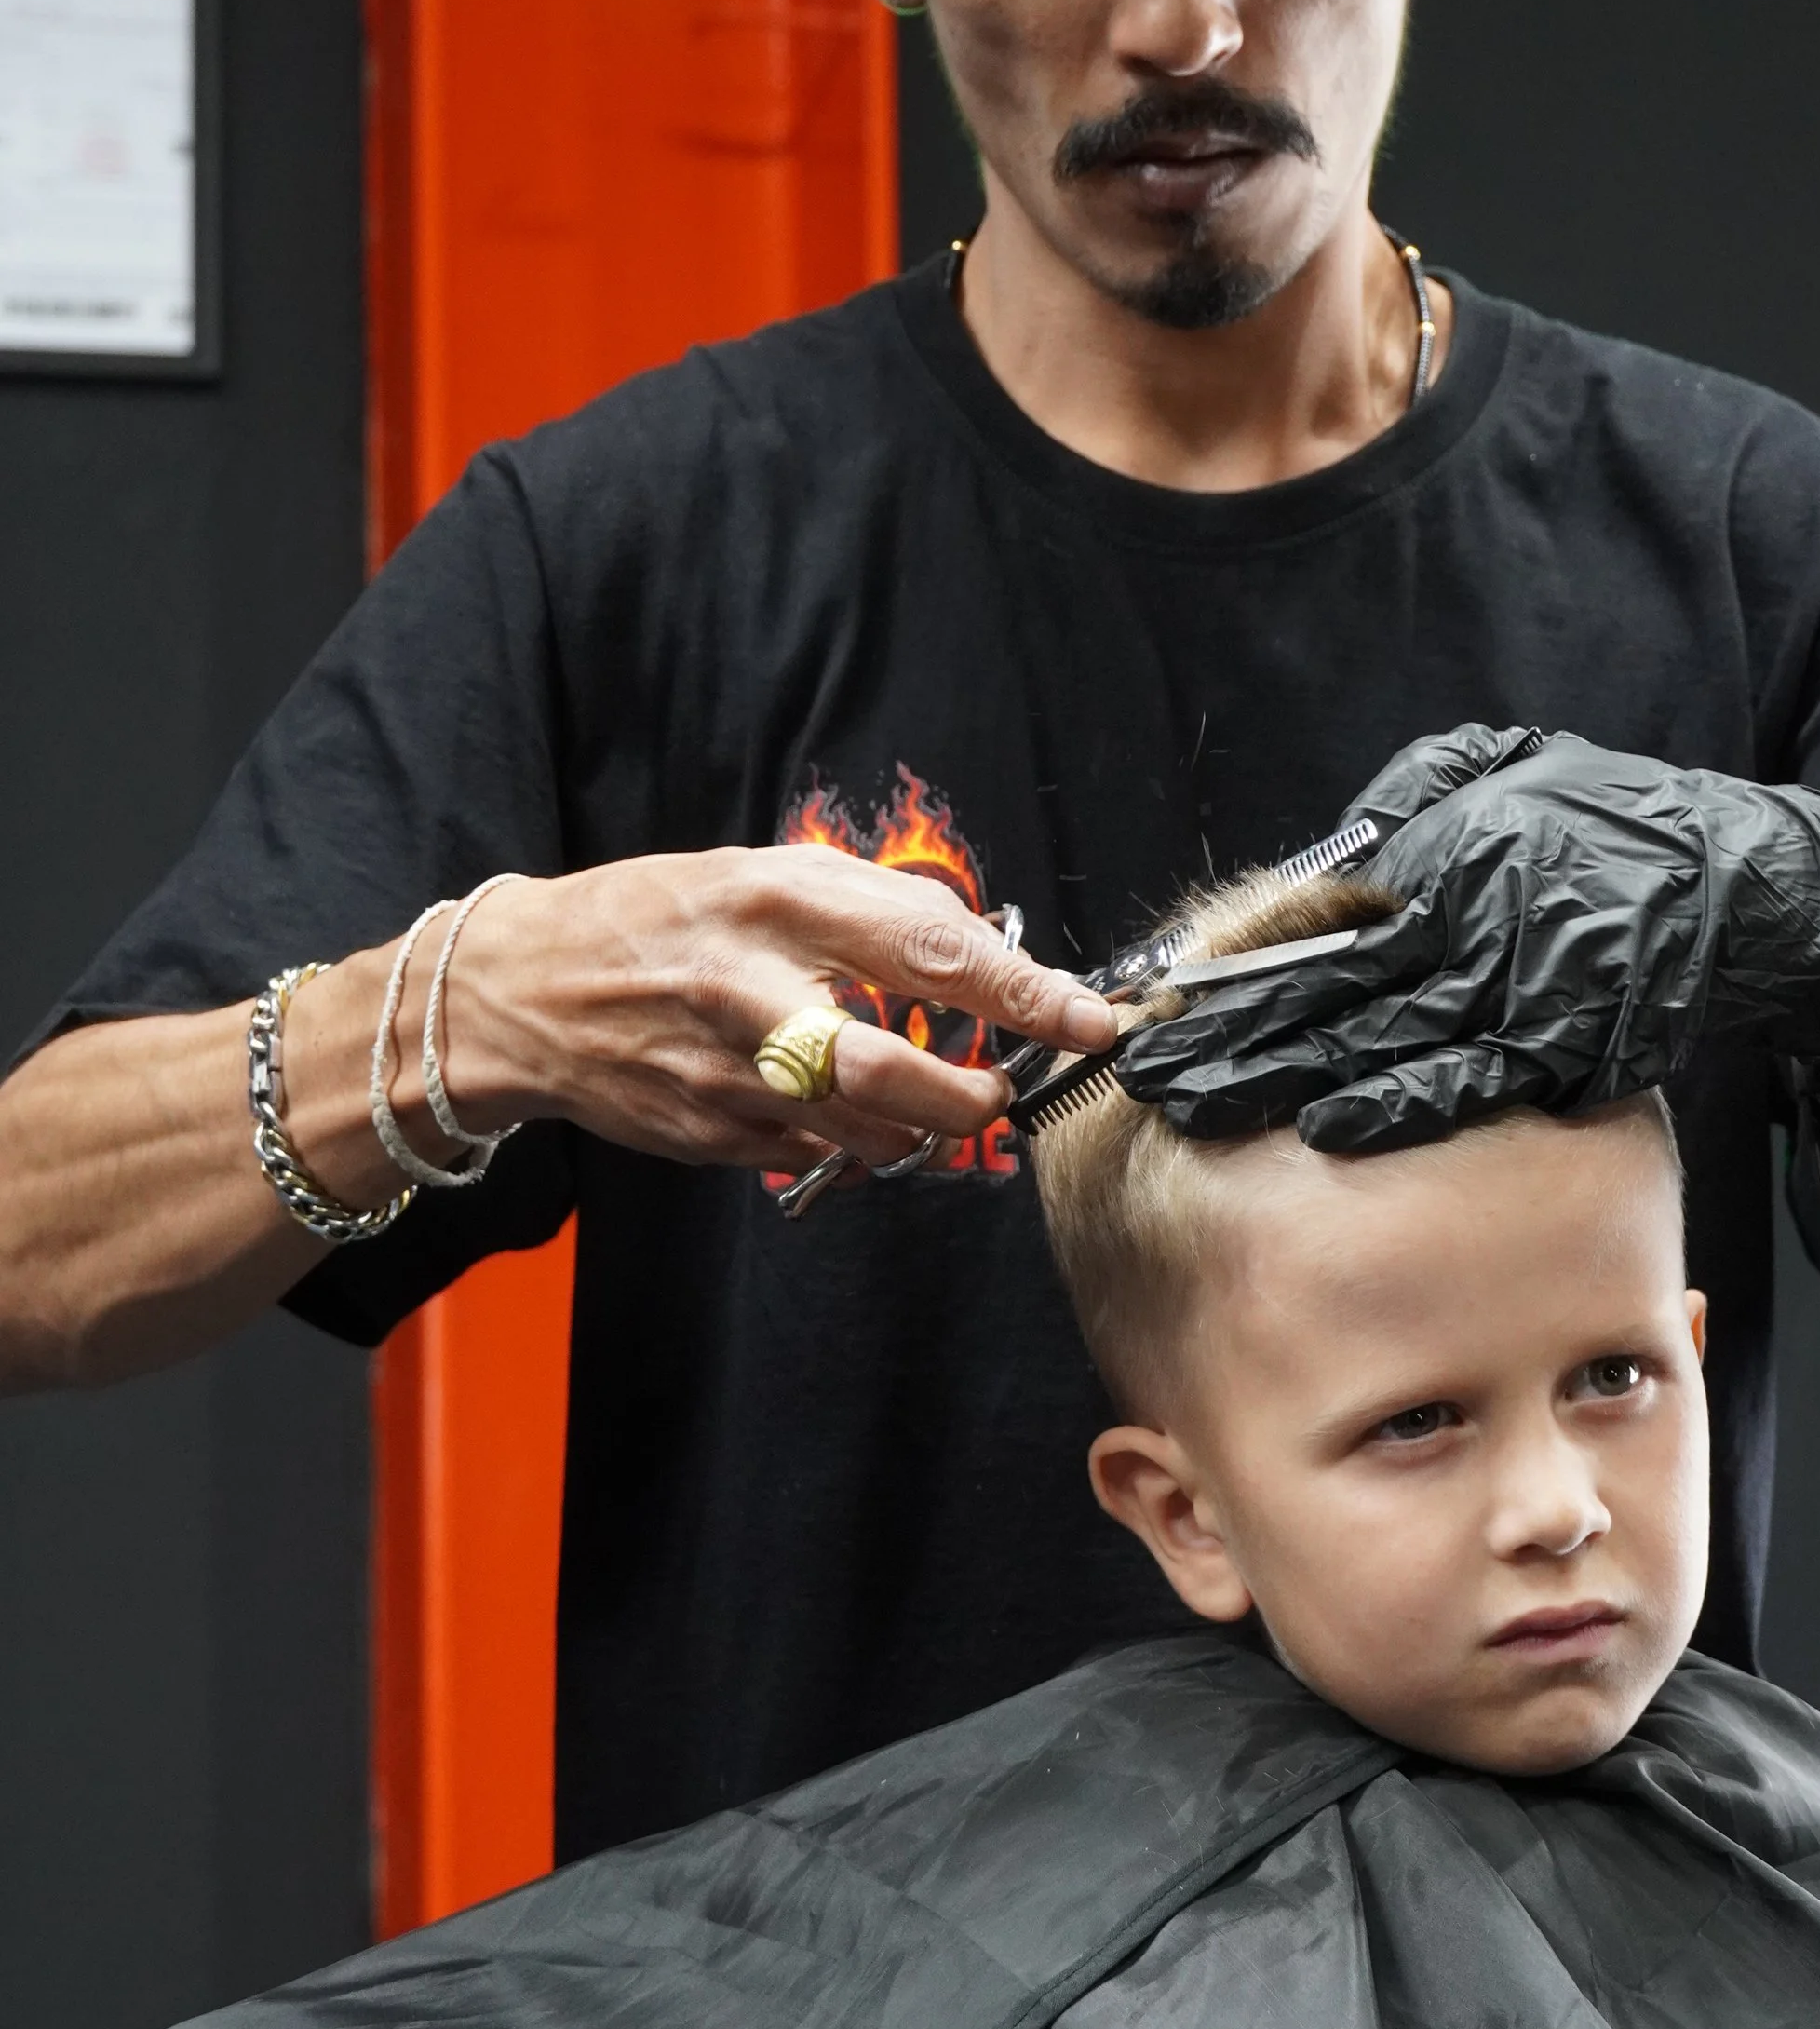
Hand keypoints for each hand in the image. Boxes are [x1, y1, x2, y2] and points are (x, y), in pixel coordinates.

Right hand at [391, 845, 1117, 1177]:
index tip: (1089, 1020)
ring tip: (930, 1103)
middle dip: (970, 1095)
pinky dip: (849, 1144)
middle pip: (895, 1069)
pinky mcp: (703, 1132)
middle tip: (997, 1088)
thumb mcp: (766, 872)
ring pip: (862, 1129)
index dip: (1026, 993)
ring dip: (919, 1129)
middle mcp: (751, 987)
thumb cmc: (664, 915)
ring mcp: (723, 1071)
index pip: (932, 949)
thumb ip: (870, 909)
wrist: (522, 987)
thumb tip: (981, 952)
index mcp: (779, 900)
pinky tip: (842, 1113)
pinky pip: (812, 1155)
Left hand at [1116, 725, 1819, 1150]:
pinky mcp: (1568, 1038)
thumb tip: (1330, 849)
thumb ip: (1416, 800)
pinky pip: (1468, 1078)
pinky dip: (1397, 1100)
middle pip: (1327, 985)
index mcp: (1448, 851)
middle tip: (1144, 1069)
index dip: (1236, 962)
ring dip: (1280, 1075)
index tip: (1161, 994)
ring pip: (1380, 1038)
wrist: (1753, 889)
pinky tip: (1327, 1123)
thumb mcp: (1511, 773)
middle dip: (1228, 1031)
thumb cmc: (1617, 829)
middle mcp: (1473, 916)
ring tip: (1196, 1106)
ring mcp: (1519, 982)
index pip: (1318, 916)